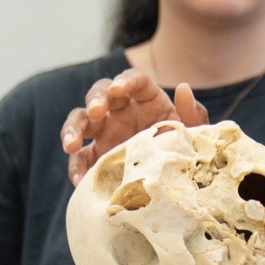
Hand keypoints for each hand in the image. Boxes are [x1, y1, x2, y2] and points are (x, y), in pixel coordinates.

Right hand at [62, 69, 210, 183]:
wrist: (177, 184)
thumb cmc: (185, 151)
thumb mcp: (194, 134)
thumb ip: (193, 113)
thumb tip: (184, 88)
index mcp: (146, 98)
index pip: (133, 80)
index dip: (125, 81)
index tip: (119, 89)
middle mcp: (121, 110)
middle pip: (100, 93)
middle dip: (95, 99)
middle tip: (96, 111)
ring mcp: (106, 132)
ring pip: (81, 120)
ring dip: (73, 128)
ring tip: (70, 145)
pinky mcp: (96, 155)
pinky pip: (80, 158)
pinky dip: (75, 167)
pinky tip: (79, 179)